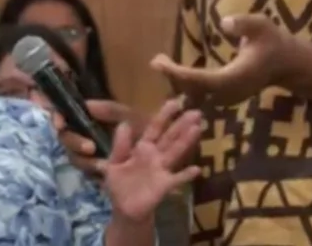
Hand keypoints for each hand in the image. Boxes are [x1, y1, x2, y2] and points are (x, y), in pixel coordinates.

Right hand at [55, 100, 143, 177]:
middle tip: (90, 147)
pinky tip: (106, 172)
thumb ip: (110, 110)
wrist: (162, 154)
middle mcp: (86, 137)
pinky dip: (95, 172)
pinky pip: (88, 173)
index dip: (57, 118)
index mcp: (90, 120)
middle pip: (66, 139)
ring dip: (84, 160)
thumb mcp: (131, 116)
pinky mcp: (99, 174)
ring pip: (75, 158)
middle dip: (73, 142)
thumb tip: (87, 104)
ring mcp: (91, 157)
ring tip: (101, 163)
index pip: (64, 117)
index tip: (59, 123)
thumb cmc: (144, 130)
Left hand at [102, 98, 201, 222]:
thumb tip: (124, 124)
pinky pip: (177, 179)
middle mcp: (156, 155)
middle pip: (170, 137)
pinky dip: (186, 175)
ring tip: (198, 128)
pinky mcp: (165, 185)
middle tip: (196, 112)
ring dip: (186, 141)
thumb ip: (120, 145)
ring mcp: (162, 169)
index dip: (164, 115)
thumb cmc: (119, 184)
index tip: (175, 102)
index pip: (155, 128)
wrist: (124, 209)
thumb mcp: (113, 164)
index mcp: (142, 147)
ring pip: (176, 152)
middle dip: (182, 124)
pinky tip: (197, 169)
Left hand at [150, 14, 293, 106]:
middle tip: (157, 61)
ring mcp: (227, 98)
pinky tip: (175, 72)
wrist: (287, 64)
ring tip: (162, 64)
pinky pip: (201, 94)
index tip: (159, 62)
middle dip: (173, 77)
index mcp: (234, 78)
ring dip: (178, 81)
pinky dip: (186, 84)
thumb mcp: (262, 25)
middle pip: (193, 90)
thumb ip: (244, 24)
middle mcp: (228, 92)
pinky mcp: (226, 96)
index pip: (200, 80)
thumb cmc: (273, 42)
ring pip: (196, 95)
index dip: (177, 73)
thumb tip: (224, 23)